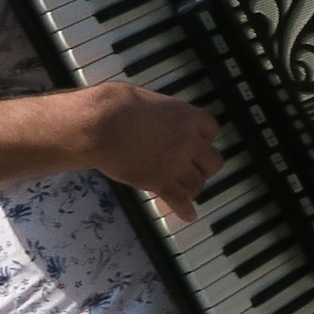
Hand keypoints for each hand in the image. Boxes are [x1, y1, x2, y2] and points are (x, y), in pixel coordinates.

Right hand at [77, 81, 221, 224]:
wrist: (100, 126)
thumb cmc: (115, 104)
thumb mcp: (145, 98)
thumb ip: (158, 112)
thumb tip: (153, 115)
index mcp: (187, 117)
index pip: (211, 130)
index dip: (203, 137)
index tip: (196, 141)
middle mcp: (189, 143)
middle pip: (213, 160)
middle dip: (204, 165)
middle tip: (193, 168)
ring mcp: (176, 165)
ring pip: (198, 182)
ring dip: (193, 186)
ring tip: (186, 189)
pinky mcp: (160, 183)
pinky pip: (179, 200)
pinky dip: (184, 209)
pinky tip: (187, 215)